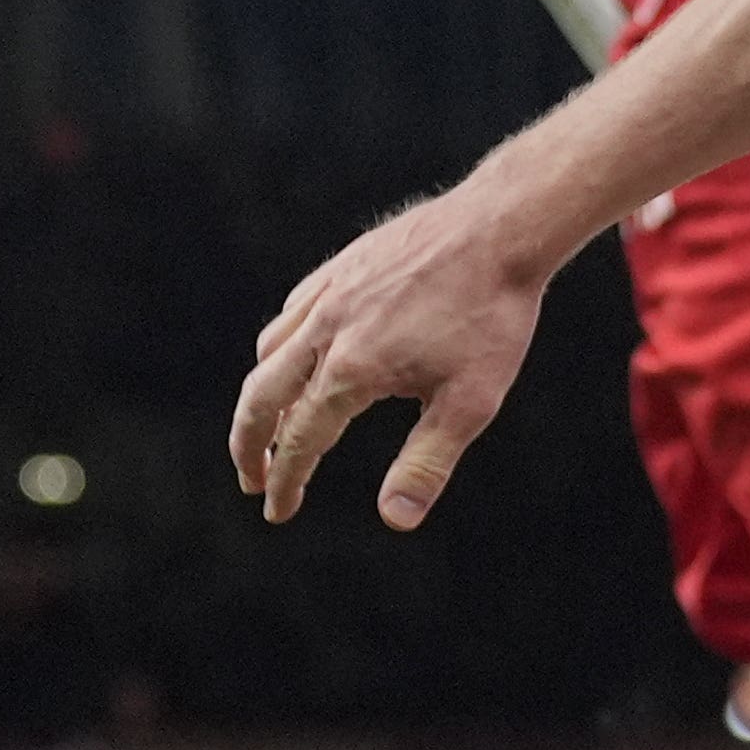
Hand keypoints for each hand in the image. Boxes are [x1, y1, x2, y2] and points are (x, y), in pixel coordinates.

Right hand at [231, 172, 569, 530]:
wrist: (501, 230)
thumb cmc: (492, 317)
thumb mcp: (471, 402)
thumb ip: (427, 463)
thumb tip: (396, 520)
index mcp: (352, 370)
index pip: (300, 440)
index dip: (285, 481)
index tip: (277, 511)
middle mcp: (326, 330)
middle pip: (260, 397)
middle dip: (248, 445)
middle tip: (252, 479)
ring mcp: (329, 293)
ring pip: (269, 351)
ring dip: (261, 395)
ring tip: (273, 425)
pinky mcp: (341, 267)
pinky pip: (292, 312)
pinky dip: (281, 345)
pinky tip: (300, 356)